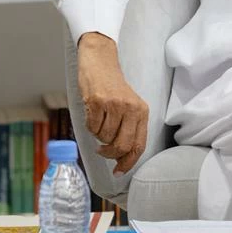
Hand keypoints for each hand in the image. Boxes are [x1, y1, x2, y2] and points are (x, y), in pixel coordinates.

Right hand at [77, 32, 148, 174]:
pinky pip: (92, 127)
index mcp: (142, 112)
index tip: (118, 171)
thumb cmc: (112, 87)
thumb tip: (121, 158)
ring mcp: (114, 104)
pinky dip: (89, 125)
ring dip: (98, 135)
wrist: (99, 61)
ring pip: (104, 137)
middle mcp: (131, 108)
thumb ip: (129, 128)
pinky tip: (92, 114)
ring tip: (98, 121)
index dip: (128, 162)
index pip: (138, 145)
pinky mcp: (97, 101)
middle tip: (102, 150)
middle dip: (110, 153)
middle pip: (121, 145)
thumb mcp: (129, 106)